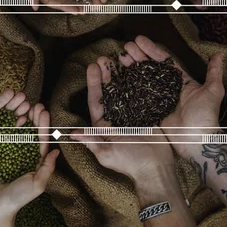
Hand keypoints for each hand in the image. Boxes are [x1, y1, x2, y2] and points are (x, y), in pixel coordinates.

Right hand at [0, 90, 58, 218]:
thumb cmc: (18, 198)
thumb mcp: (37, 185)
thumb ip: (47, 168)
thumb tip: (56, 150)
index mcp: (36, 162)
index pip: (42, 140)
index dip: (43, 125)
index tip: (43, 110)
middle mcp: (25, 156)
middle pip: (31, 133)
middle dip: (35, 118)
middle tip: (35, 104)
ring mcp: (12, 155)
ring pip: (18, 132)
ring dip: (22, 119)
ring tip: (23, 106)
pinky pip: (3, 138)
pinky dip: (6, 127)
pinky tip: (7, 116)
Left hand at [69, 53, 173, 181]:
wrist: (156, 169)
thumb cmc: (129, 163)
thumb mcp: (107, 153)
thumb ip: (92, 140)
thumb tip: (70, 133)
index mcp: (103, 127)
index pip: (96, 101)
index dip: (94, 83)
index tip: (92, 67)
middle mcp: (116, 119)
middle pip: (110, 92)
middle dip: (107, 75)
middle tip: (104, 57)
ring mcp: (132, 115)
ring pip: (125, 91)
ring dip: (121, 76)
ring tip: (120, 58)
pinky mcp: (147, 114)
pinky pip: (142, 96)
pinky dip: (140, 83)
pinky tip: (138, 69)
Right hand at [110, 36, 224, 159]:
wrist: (196, 142)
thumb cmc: (205, 116)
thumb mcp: (213, 92)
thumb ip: (214, 73)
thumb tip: (219, 55)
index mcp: (181, 81)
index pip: (164, 61)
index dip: (151, 50)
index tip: (139, 40)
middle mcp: (168, 89)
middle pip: (150, 68)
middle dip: (138, 56)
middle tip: (125, 46)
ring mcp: (158, 100)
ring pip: (142, 80)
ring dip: (131, 68)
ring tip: (119, 57)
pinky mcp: (150, 111)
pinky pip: (138, 97)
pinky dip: (129, 87)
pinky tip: (119, 78)